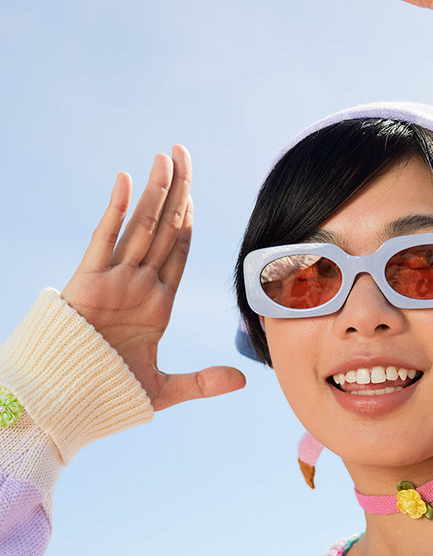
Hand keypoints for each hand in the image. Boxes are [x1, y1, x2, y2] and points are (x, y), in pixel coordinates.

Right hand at [61, 146, 245, 410]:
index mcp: (157, 305)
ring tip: (167, 156)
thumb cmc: (109, 395)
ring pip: (140, 226)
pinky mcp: (88, 282)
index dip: (187, 220)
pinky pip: (103, 239)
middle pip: (163, 228)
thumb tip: (243, 379)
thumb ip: (203, 382)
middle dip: (176, 190)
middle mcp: (138, 285)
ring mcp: (114, 281)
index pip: (177, 251)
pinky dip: (115, 210)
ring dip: (156, 191)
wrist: (67, 402)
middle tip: (183, 152)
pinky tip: (125, 180)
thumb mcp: (164, 390)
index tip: (193, 192)